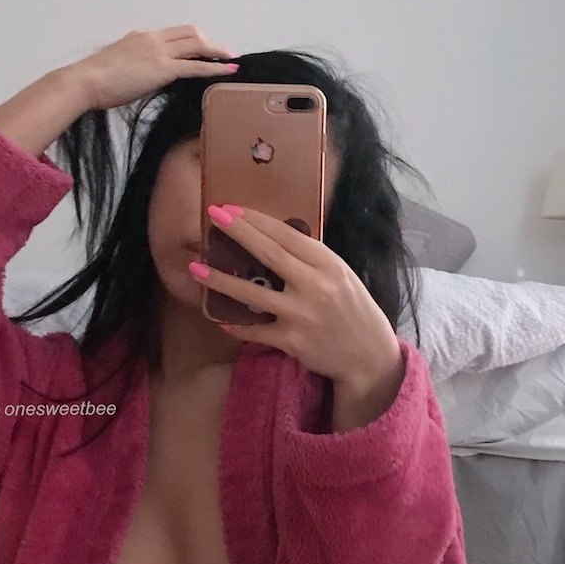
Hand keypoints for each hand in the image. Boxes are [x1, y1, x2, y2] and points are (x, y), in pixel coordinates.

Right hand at [68, 25, 237, 110]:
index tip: (203, 47)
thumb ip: (132, 65)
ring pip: (197, 45)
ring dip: (217, 52)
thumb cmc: (94, 81)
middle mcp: (152, 39)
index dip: (192, 39)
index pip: (173, 34)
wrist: (85, 82)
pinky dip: (216, 67)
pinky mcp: (163, 68)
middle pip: (190, 33)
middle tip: (223, 53)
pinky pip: (196, 65)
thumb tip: (140, 75)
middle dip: (209, 42)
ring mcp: (159, 52)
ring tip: (232, 60)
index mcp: (140, 37)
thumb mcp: (116, 65)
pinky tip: (229, 70)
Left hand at [190, 205, 403, 397]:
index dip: (257, 220)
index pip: (288, 235)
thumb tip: (273, 238)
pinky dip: (235, 324)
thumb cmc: (353, 309)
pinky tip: (218, 316)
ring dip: (220, 279)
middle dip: (238, 233)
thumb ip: (311, 260)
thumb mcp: (340, 276)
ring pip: (252, 293)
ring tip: (195, 267)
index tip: (232, 207)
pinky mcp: (292, 341)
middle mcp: (315, 286)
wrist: (369, 355)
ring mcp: (301, 315)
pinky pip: (255, 330)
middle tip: (212, 216)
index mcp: (329, 265)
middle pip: (269, 254)